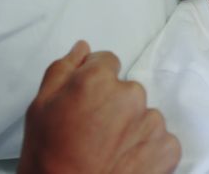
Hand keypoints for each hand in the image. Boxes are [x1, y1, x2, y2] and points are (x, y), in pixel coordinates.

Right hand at [18, 41, 180, 173]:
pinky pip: (161, 139)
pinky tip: (126, 161)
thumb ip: (63, 69)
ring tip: (109, 150)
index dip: (94, 83)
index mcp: (99, 80)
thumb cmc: (49, 155)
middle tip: (94, 132)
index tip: (87, 103)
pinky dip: (147, 148)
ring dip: (131, 127)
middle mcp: (131, 94)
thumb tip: (82, 48)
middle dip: (114, 105)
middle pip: (127, 90)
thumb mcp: (40, 106)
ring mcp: (152, 122)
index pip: (107, 62)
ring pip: (144, 114)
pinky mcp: (167, 148)